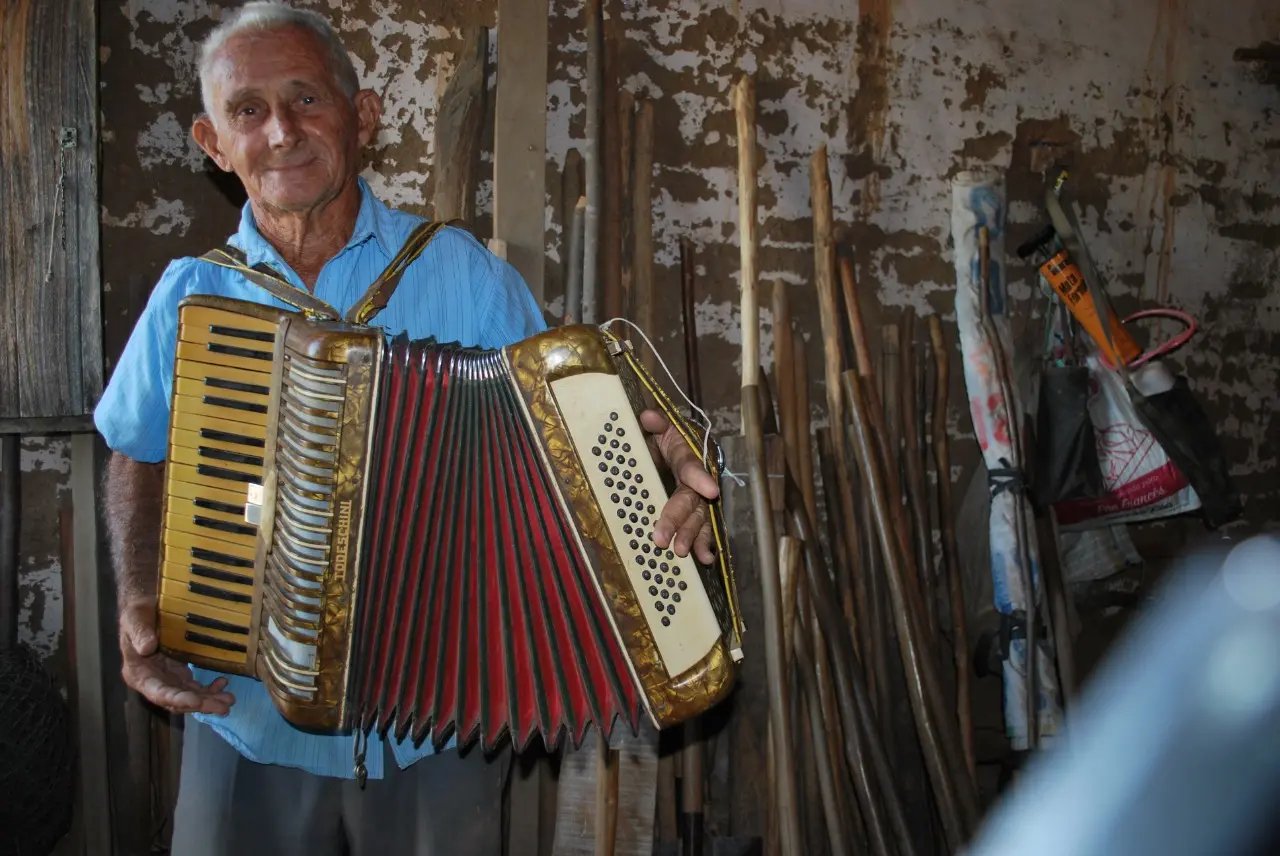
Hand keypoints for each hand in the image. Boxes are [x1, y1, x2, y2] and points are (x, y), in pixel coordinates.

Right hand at [119, 599, 235, 714]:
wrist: (147, 608)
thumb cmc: (137, 614)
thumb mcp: (134, 619)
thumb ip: (140, 633)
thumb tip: (146, 647)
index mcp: (138, 674)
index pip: (159, 693)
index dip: (178, 699)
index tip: (196, 702)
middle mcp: (153, 682)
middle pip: (177, 700)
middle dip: (200, 705)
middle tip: (223, 707)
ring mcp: (168, 679)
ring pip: (189, 696)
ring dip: (209, 700)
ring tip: (229, 700)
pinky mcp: (179, 673)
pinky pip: (195, 686)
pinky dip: (210, 688)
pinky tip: (223, 682)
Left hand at [641, 409, 718, 563]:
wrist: (683, 443)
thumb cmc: (670, 435)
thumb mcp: (663, 426)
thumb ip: (656, 422)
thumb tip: (646, 416)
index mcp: (689, 456)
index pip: (693, 466)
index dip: (700, 477)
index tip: (710, 490)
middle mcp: (698, 480)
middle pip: (691, 501)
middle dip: (678, 520)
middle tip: (663, 539)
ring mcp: (699, 498)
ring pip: (697, 519)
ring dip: (690, 536)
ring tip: (681, 553)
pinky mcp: (696, 511)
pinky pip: (701, 529)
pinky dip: (703, 544)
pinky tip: (705, 560)